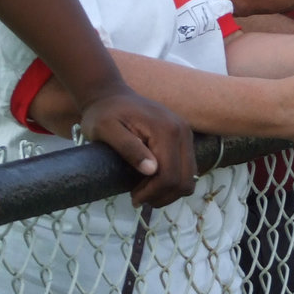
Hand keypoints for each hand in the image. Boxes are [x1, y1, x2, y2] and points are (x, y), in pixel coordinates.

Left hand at [79, 90, 195, 207]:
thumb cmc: (104, 114)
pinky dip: (173, 181)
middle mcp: (183, 131)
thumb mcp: (106, 130)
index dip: (153, 193)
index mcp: (166, 130)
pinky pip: (187, 169)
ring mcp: (186, 134)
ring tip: (145, 190)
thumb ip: (128, 147)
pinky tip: (152, 180)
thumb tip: (151, 170)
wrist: (111, 95)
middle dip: (162, 196)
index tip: (134, 198)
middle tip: (138, 197)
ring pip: (189, 178)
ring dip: (169, 191)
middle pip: (184, 180)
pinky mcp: (184, 138)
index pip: (170, 175)